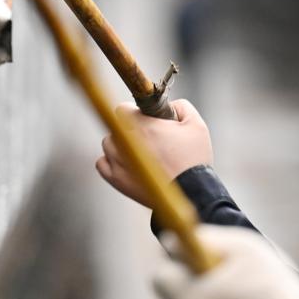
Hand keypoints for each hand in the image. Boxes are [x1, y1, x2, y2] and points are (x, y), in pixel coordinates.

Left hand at [95, 99, 212, 207]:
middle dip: (130, 128)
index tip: (146, 119)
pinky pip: (102, 163)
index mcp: (141, 125)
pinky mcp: (116, 179)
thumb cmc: (193, 159)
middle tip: (148, 138)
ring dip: (120, 144)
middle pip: (116, 126)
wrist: (190, 193)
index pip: (123, 109)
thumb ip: (180, 106)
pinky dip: (111, 161)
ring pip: (108, 143)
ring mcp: (117, 161)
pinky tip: (127, 163)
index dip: (135, 112)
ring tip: (140, 152)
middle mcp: (125, 141)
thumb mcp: (196, 124)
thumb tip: (169, 105)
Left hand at [153, 225, 298, 298]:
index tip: (194, 259)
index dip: (177, 263)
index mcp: (189, 298)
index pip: (161, 275)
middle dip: (190, 283)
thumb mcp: (243, 247)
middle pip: (173, 297)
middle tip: (221, 279)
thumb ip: (204, 237)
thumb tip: (174, 238)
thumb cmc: (273, 288)